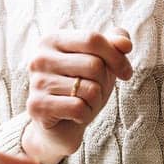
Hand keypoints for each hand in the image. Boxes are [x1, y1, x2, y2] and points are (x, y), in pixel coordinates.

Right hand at [21, 27, 132, 163]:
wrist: (59, 124)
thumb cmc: (81, 85)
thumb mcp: (100, 61)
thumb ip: (114, 44)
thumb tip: (125, 44)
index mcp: (52, 39)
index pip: (92, 39)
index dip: (116, 57)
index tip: (126, 73)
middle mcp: (40, 58)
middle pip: (94, 65)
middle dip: (104, 82)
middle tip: (95, 91)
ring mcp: (37, 82)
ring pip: (90, 89)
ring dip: (95, 101)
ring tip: (83, 102)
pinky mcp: (37, 106)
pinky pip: (79, 108)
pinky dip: (85, 115)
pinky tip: (75, 115)